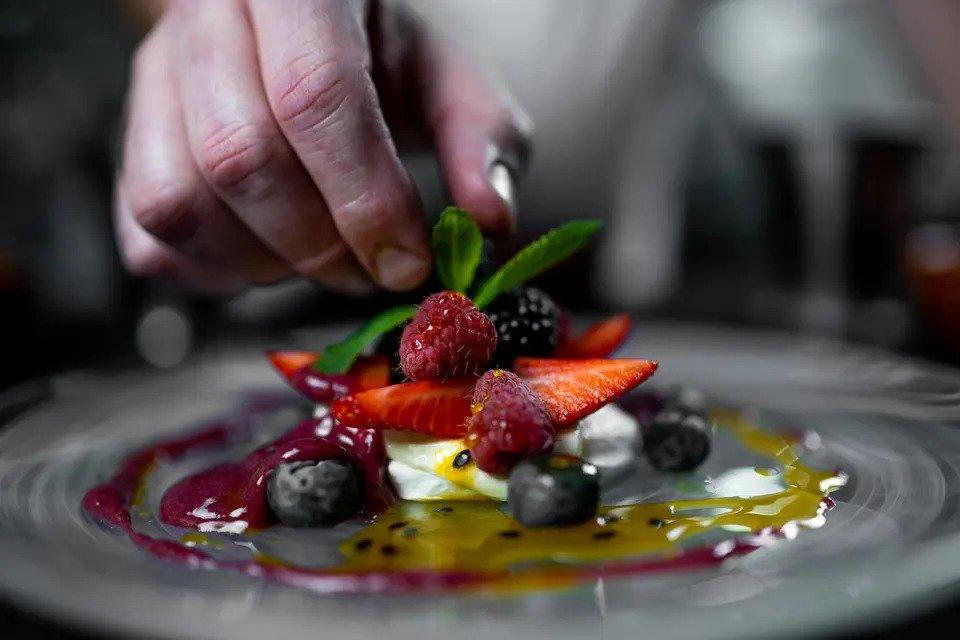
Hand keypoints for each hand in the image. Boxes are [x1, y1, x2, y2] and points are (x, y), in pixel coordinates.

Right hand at [115, 0, 528, 293]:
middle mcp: (205, 17)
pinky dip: (217, 270)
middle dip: (319, 244)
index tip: (407, 262)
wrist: (302, 36)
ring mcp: (152, 76)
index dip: (365, 198)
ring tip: (322, 257)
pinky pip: (148, 232)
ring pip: (180, 201)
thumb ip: (482, 140)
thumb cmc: (381, 59)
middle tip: (371, 272)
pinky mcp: (130, 139)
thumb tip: (491, 220)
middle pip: (240, 155)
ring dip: (264, 262)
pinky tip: (271, 254)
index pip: (315, 92)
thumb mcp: (450, 80)